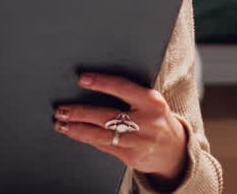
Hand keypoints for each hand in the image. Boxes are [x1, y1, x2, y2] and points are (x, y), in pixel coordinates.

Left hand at [53, 73, 188, 183]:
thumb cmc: (157, 119)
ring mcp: (138, 141)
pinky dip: (87, 139)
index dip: (101, 83)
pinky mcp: (131, 157)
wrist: (175, 150)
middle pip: (106, 116)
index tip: (82, 79)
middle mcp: (146, 122)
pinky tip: (75, 133)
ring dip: (77, 128)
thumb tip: (95, 83)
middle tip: (61, 109)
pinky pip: (104, 146)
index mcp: (152, 101)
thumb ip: (131, 93)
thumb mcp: (151, 102)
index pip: (123, 88)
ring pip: (101, 135)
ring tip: (61, 123)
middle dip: (80, 112)